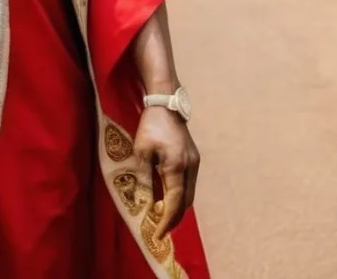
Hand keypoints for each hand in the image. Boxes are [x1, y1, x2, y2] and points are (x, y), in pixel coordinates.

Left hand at [133, 106, 199, 240]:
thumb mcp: (142, 151)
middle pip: (185, 203)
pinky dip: (179, 194)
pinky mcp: (194, 158)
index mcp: (176, 166)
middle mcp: (190, 167)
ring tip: (161, 213)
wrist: (166, 103)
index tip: (157, 234)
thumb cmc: (151, 125)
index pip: (173, 203)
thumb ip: (144, 177)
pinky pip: (189, 183)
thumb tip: (145, 200)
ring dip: (177, 206)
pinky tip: (167, 195)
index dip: (165, 221)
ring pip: (189, 194)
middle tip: (158, 227)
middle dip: (173, 218)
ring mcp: (194, 162)